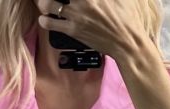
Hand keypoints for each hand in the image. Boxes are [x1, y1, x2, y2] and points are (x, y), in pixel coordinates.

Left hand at [35, 0, 150, 60]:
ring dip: (43, 3)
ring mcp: (76, 15)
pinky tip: (44, 19)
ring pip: (49, 5)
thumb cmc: (126, 18)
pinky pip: (52, 24)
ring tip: (42, 3)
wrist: (126, 43)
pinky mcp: (74, 30)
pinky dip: (45, 21)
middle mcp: (82, 1)